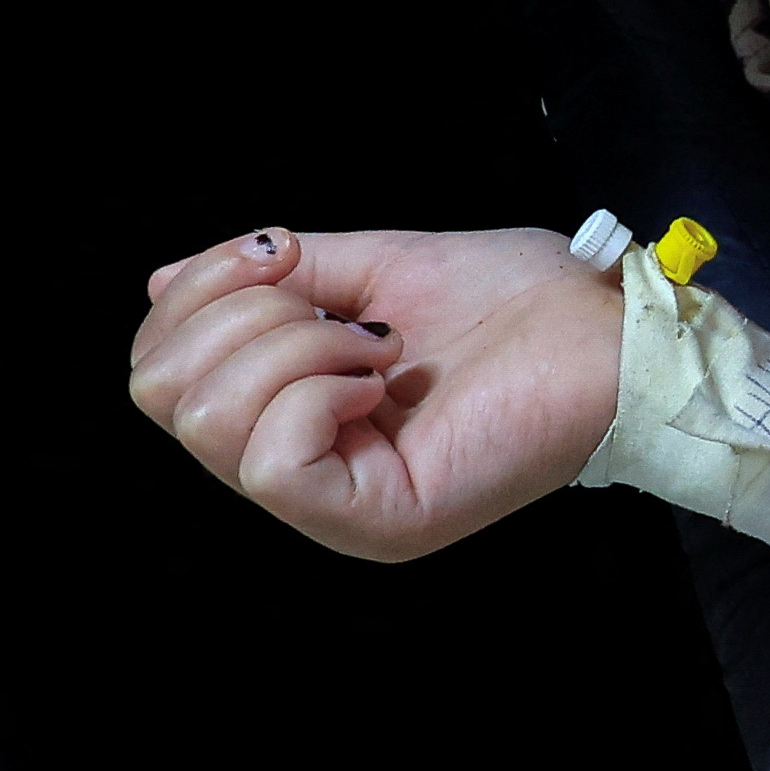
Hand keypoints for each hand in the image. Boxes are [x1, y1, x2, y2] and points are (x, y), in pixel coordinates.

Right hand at [128, 226, 623, 562]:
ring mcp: (335, 506)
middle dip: (242, 316)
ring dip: (292, 347)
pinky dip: (318, 388)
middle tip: (336, 307)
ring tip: (377, 344)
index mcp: (292, 417)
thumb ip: (275, 283)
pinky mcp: (377, 520)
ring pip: (211, 421)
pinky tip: (382, 374)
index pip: (160, 373)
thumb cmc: (518, 299)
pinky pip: (276, 461)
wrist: (609, 324)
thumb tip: (160, 284)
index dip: (201, 291)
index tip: (280, 250)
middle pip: (166, 397)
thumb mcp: (374, 270)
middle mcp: (302, 473)